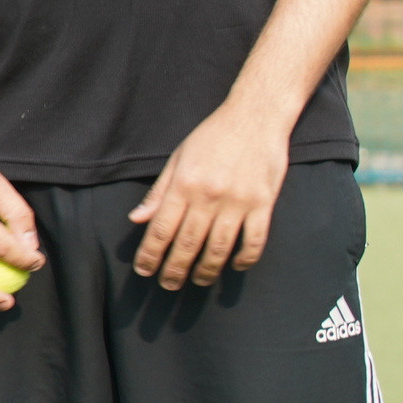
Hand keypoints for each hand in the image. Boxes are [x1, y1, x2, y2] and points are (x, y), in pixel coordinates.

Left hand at [130, 100, 291, 288]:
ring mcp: (239, 201)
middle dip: (175, 269)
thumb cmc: (213, 136)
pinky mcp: (264, 204)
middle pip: (188, 244)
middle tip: (168, 285)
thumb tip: (137, 220)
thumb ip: (159, 192)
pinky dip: (245, 259)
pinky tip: (236, 266)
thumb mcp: (178, 158)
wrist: (256, 116)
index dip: (150, 254)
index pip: (161, 229)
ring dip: (207, 270)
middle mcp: (209, 196)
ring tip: (198, 281)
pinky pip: (254, 241)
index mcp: (184, 184)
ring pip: (219, 248)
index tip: (144, 271)